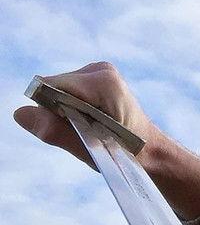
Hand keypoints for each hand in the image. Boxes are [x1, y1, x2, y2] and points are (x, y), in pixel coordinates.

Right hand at [13, 61, 199, 218]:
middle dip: (59, 111)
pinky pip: (66, 92)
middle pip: (52, 87)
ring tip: (93, 127)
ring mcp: (99, 71)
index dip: (52, 111)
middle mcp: (101, 70)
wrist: (153, 152)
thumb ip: (55, 131)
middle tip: (87, 131)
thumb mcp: (88, 148)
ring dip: (65, 111)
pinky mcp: (95, 78)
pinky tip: (92, 121)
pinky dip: (72, 108)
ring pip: (57, 90)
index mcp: (103, 81)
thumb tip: (21, 114)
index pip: (49, 88)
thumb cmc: (126, 154)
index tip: (76, 128)